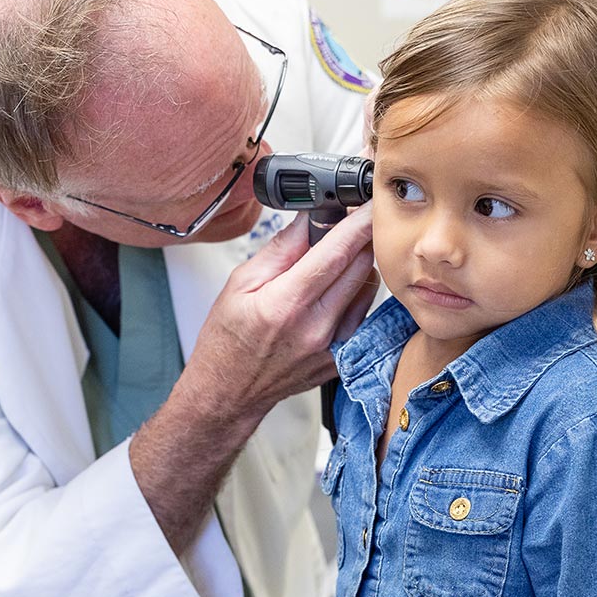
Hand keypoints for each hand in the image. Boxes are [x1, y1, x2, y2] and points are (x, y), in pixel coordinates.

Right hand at [128, 206, 373, 552]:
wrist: (228, 392)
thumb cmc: (227, 339)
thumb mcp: (240, 284)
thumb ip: (281, 250)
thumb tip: (310, 218)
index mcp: (285, 304)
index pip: (336, 254)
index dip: (357, 224)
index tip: (368, 204)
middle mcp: (315, 327)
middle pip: (360, 267)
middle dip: (357, 240)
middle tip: (343, 228)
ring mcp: (333, 346)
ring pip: (367, 289)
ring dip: (357, 268)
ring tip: (330, 266)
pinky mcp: (342, 358)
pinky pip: (364, 313)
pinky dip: (355, 295)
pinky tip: (332, 294)